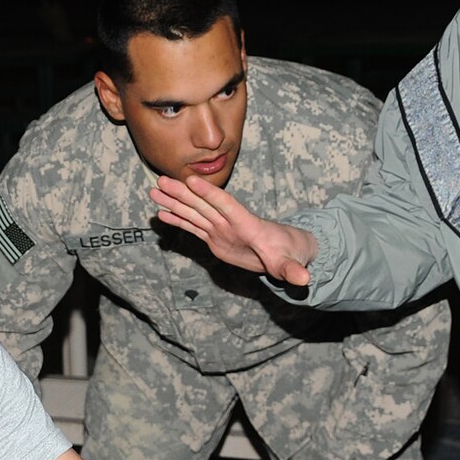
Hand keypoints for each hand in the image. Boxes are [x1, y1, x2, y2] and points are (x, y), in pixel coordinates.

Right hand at [149, 174, 317, 283]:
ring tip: (154, 191)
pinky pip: (194, 227)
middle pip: (203, 204)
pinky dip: (178, 220)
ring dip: (174, 202)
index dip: (209, 193)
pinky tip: (162, 213)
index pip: (227, 205)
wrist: (287, 250)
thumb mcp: (291, 264)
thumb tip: (305, 279)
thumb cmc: (290, 254)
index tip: (191, 180)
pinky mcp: (215, 238)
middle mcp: (230, 223)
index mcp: (247, 225)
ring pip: (194, 212)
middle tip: (161, 180)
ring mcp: (221, 229)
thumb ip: (294, 271)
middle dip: (182, 192)